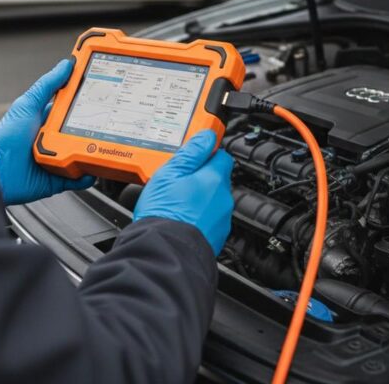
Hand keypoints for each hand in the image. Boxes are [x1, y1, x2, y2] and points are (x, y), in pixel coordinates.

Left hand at [0, 59, 94, 204]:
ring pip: (84, 153)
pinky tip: (93, 168)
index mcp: (49, 119)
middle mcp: (55, 138)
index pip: (74, 107)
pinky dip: (88, 174)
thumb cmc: (8, 135)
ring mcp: (58, 158)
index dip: (88, 101)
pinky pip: (78, 177)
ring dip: (94, 151)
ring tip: (105, 146)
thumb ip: (47, 84)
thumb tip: (66, 64)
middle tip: (111, 123)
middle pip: (84, 130)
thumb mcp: (29, 103)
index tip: (105, 94)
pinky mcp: (59, 177)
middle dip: (98, 128)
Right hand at [133, 130, 233, 254]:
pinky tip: (180, 218)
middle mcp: (223, 198)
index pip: (221, 155)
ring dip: (199, 198)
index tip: (194, 155)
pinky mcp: (216, 237)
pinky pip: (209, 220)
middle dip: (200, 177)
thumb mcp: (170, 172)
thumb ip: (192, 152)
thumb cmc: (165, 212)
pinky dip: (198, 217)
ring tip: (175, 201)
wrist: (165, 252)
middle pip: (216, 178)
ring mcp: (221, 219)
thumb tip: (207, 136)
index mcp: (214, 178)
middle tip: (177, 180)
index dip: (207, 153)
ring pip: (212, 200)